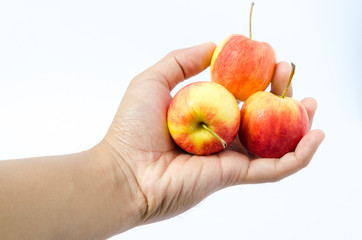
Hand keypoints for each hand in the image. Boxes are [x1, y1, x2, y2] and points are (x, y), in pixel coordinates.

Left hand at [100, 42, 324, 225]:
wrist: (124, 170)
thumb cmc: (132, 127)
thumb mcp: (154, 81)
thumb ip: (182, 60)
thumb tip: (212, 46)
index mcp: (205, 114)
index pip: (241, 96)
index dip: (258, 79)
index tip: (270, 61)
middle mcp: (220, 136)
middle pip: (261, 117)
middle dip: (280, 96)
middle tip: (290, 77)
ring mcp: (229, 157)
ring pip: (273, 143)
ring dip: (298, 125)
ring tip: (310, 104)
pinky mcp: (233, 176)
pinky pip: (273, 169)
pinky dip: (298, 157)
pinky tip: (315, 138)